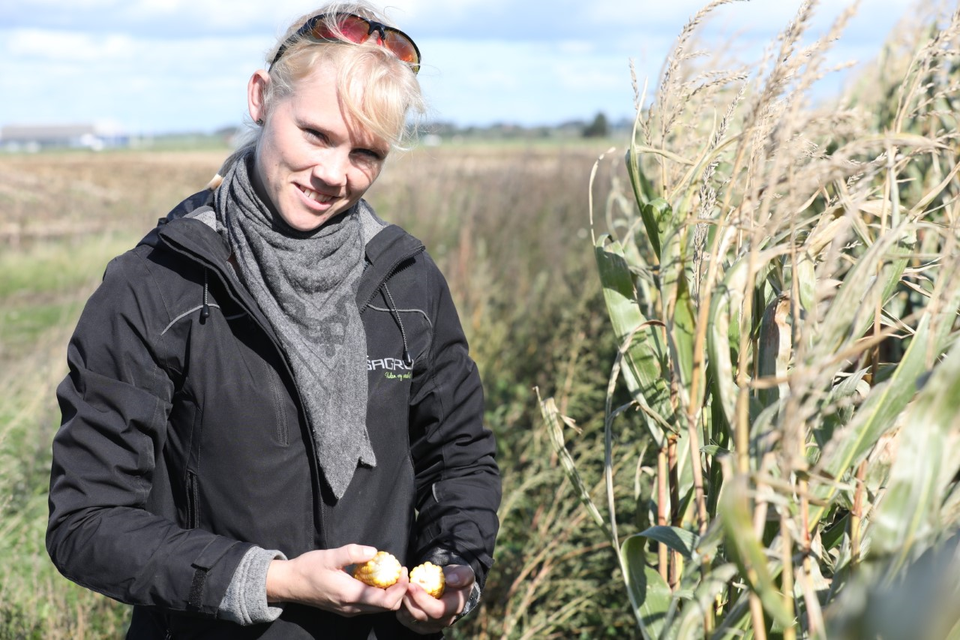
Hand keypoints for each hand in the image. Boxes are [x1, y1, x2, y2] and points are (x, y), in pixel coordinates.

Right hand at [266, 544, 408, 615]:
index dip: (400, 588)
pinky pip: (369, 606)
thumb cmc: (309, 568)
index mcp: (350, 595)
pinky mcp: (345, 608)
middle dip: (399, 591)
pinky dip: (379, 595)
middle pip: (386, 607)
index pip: (385, 600)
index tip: (403, 570)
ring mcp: (348, 610)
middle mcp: (352, 607)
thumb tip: (374, 552)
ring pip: (378, 608)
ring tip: (392, 573)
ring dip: (390, 593)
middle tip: (401, 571)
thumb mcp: (330, 556)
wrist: (290, 584)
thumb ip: (352, 553)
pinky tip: (377, 579)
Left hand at [397, 564, 474, 634]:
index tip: (412, 585)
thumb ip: (461, 575)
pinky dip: (401, 609)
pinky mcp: (422, 626)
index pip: (437, 610)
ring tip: (401, 588)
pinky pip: (406, 621)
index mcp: (455, 607)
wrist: (452, 586)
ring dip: (403, 604)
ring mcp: (432, 625)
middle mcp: (444, 620)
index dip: (422, 599)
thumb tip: (451, 580)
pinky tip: (402, 596)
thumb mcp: (464, 572)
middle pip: (421, 616)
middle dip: (409, 600)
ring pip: (411, 619)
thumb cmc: (457, 577)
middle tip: (402, 585)